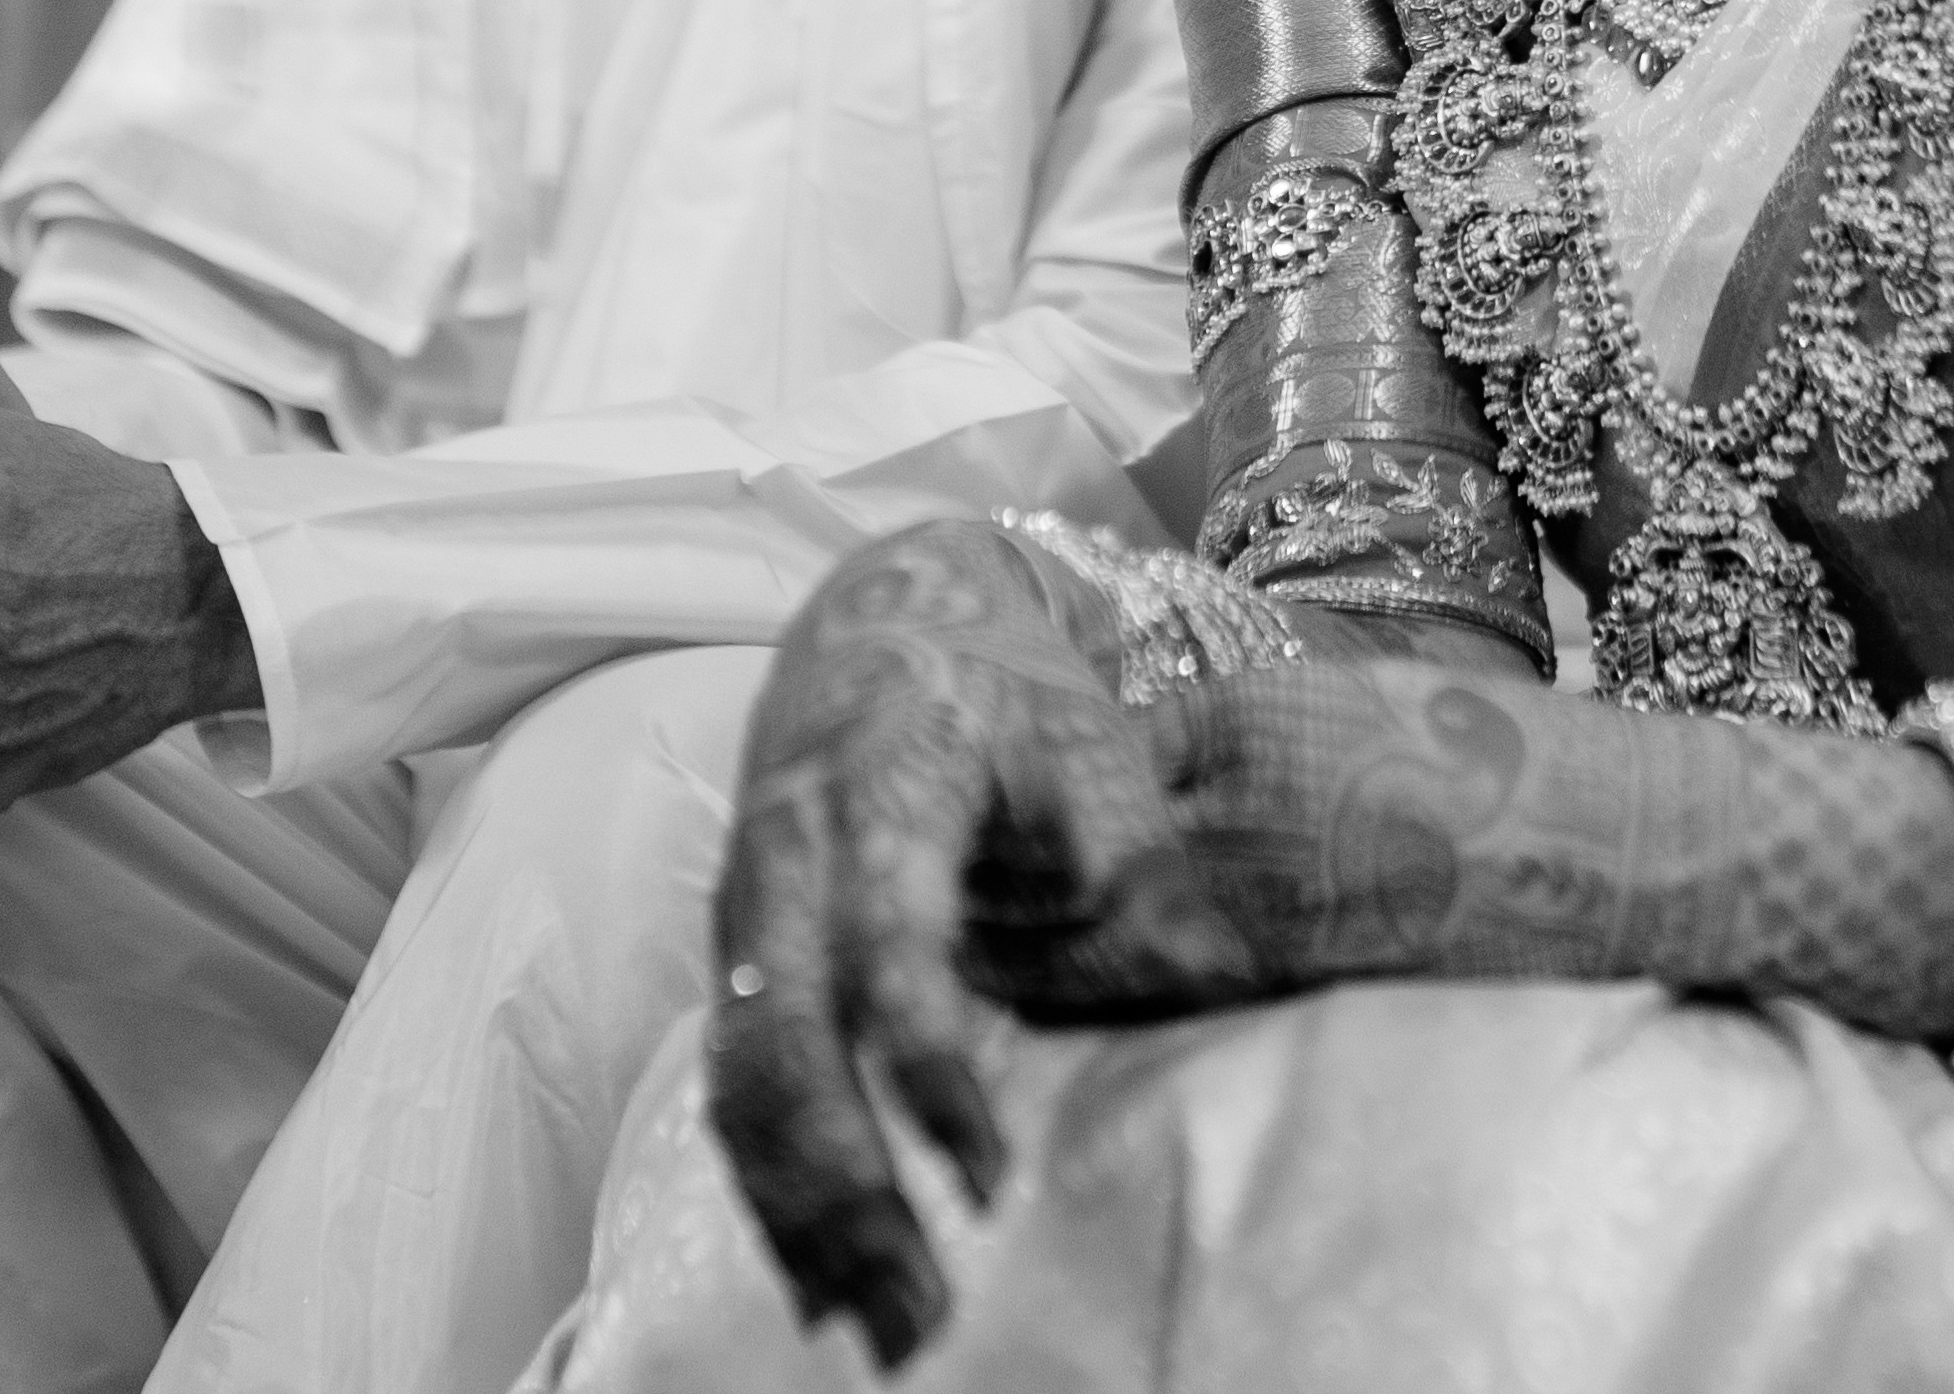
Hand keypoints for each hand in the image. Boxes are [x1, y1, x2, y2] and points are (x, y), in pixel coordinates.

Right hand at [706, 522, 1242, 1364]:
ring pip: (744, 1087)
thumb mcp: (1085, 745)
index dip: (925, 1068)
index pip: (884, 946)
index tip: (986, 1177)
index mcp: (878, 793)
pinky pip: (733, 1093)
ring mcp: (745, 917)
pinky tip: (819, 1283)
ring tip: (877, 1327)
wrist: (875, 630)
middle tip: (918, 1315)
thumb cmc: (1000, 695)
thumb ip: (1138, 863)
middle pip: (785, 1045)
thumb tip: (1220, 984)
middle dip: (844, 1189)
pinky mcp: (736, 965)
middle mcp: (786, 860)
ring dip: (801, 1217)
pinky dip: (771, 1193)